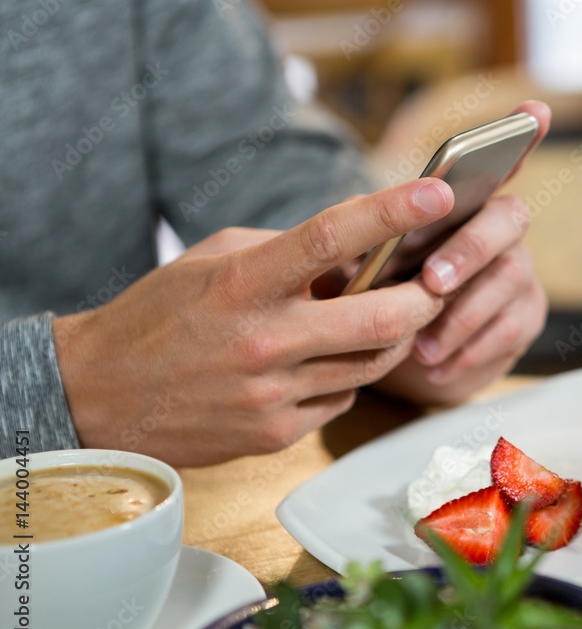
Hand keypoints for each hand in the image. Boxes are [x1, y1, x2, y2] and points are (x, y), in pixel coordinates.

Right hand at [52, 178, 454, 465]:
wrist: (96, 394)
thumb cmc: (161, 315)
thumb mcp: (216, 259)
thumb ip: (290, 252)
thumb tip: (365, 252)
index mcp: (243, 283)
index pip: (330, 238)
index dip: (391, 212)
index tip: (436, 193)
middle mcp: (262, 341)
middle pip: (382, 320)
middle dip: (425, 300)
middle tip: (436, 285)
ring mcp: (271, 395)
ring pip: (372, 365)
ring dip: (391, 339)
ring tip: (384, 318)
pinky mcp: (275, 434)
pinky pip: (343, 400)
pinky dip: (349, 376)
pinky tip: (327, 362)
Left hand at [373, 101, 550, 403]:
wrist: (395, 360)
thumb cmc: (376, 298)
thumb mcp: (357, 270)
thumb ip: (363, 247)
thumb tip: (350, 246)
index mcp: (460, 205)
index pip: (494, 163)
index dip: (517, 137)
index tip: (535, 111)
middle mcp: (499, 230)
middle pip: (509, 218)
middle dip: (470, 248)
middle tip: (431, 282)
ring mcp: (518, 273)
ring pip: (511, 279)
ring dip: (463, 314)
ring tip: (421, 347)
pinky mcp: (524, 318)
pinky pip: (510, 331)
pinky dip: (469, 351)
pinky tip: (435, 367)